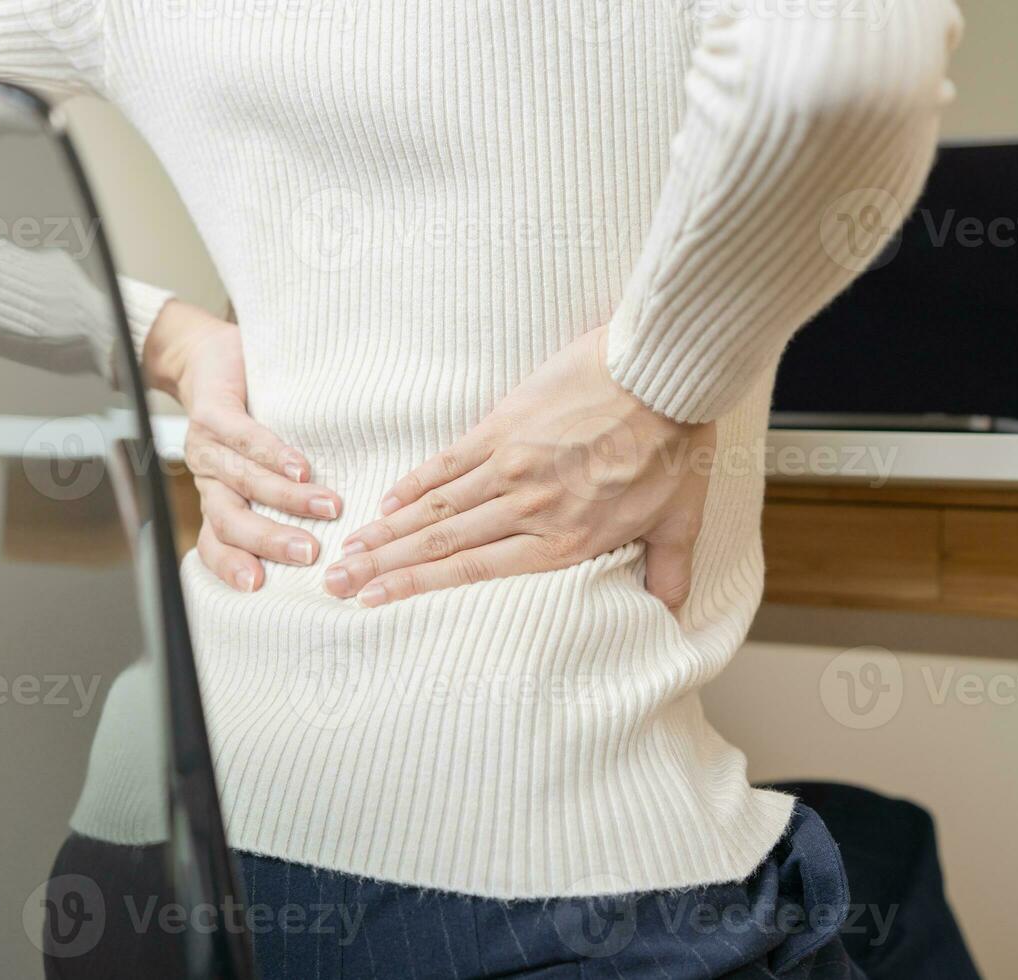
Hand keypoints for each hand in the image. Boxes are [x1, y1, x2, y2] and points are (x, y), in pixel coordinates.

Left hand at [151, 301, 341, 591]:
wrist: (205, 355)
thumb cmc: (246, 414)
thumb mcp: (259, 463)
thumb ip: (285, 496)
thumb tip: (340, 533)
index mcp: (217, 498)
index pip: (215, 543)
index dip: (231, 565)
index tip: (259, 586)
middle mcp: (207, 478)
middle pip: (229, 521)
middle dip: (269, 540)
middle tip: (309, 554)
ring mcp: (206, 445)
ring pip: (243, 481)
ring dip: (286, 498)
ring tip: (330, 507)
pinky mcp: (210, 411)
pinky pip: (242, 437)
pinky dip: (273, 454)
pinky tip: (300, 466)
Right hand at [323, 326, 714, 610]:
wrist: (661, 376)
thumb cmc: (677, 448)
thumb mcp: (680, 520)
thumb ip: (668, 572)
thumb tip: (670, 614)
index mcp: (563, 541)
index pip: (474, 572)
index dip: (418, 588)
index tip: (377, 602)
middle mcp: (526, 509)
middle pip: (440, 544)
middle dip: (382, 567)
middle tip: (337, 584)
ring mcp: (510, 466)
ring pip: (435, 508)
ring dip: (386, 531)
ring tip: (347, 549)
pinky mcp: (504, 425)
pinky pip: (448, 461)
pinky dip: (414, 483)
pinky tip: (386, 502)